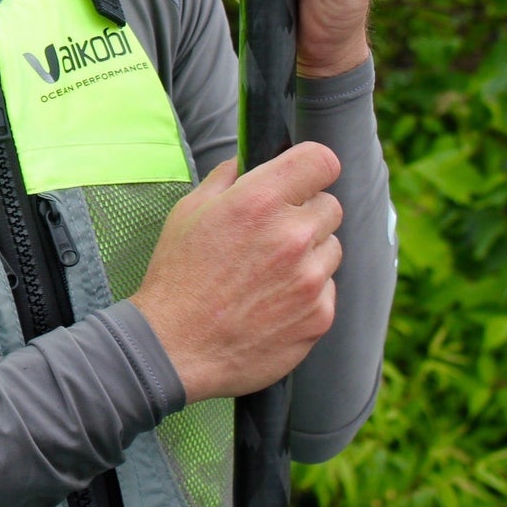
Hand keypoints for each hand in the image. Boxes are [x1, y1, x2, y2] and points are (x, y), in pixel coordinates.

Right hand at [127, 145, 343, 402]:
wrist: (174, 346)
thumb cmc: (177, 276)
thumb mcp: (189, 211)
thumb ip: (227, 178)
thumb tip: (249, 160)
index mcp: (259, 201)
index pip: (321, 160)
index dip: (313, 166)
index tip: (304, 176)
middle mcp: (292, 235)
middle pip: (331, 205)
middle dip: (306, 212)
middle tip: (273, 232)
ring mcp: (311, 278)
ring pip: (332, 247)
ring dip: (310, 253)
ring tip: (269, 271)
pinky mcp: (320, 315)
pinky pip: (327, 288)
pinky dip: (308, 291)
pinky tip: (272, 300)